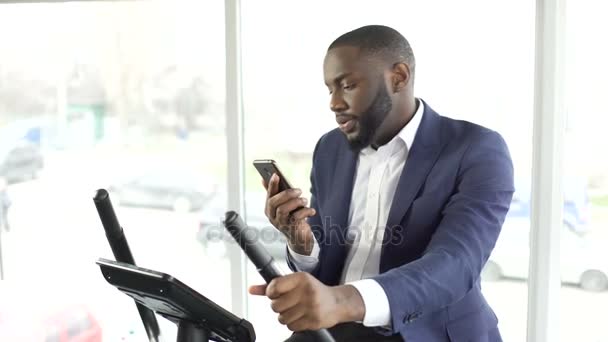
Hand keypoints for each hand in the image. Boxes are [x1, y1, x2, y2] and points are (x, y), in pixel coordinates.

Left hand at [249, 272, 364, 331]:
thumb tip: (252, 289)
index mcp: (301, 278)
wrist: (337, 303)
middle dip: (278, 306)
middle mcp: (306, 291)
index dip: (270, 292)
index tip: (274, 293)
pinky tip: (300, 316)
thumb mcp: (295, 282)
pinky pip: (291, 326)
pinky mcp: (313, 321)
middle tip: (287, 302)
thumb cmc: (314, 290)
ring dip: (285, 316)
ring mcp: (310, 307)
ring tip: (295, 310)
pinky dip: (293, 324)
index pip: (274, 287)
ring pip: (282, 318)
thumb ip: (273, 285)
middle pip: (275, 305)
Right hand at [264, 174, 315, 254]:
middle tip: (299, 190)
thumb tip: (267, 177)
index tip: (276, 174)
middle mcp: (272, 217)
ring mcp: (280, 224)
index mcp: (269, 209)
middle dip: (286, 193)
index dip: (271, 185)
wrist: (299, 238)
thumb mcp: (284, 205)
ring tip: (304, 200)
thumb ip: (277, 193)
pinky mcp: (290, 229)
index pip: (269, 195)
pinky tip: (311, 211)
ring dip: (296, 202)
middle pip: (274, 202)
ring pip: (283, 209)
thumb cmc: (292, 218)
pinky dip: (305, 211)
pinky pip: (296, 217)